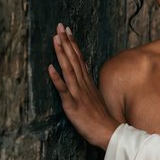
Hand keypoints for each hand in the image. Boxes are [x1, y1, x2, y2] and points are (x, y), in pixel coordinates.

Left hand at [47, 23, 119, 149]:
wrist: (109, 133)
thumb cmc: (100, 118)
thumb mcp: (94, 96)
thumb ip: (87, 83)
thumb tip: (82, 70)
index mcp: (87, 82)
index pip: (79, 58)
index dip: (72, 44)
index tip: (67, 30)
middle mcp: (83, 84)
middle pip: (74, 59)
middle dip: (66, 42)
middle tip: (59, 26)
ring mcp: (78, 93)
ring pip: (69, 69)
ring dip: (62, 54)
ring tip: (56, 39)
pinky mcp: (73, 105)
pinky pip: (64, 90)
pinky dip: (57, 78)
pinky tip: (50, 67)